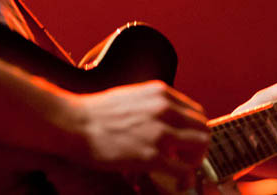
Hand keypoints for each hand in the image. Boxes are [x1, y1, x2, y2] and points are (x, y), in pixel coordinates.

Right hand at [73, 80, 210, 189]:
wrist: (73, 122)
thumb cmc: (95, 112)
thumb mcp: (131, 96)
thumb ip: (153, 105)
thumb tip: (167, 121)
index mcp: (159, 93)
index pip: (196, 111)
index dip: (194, 129)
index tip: (188, 141)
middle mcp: (164, 109)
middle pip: (203, 128)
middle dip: (199, 146)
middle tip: (188, 157)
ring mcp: (159, 132)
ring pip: (200, 147)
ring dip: (195, 161)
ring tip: (182, 169)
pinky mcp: (151, 155)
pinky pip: (183, 170)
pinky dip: (185, 179)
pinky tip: (178, 183)